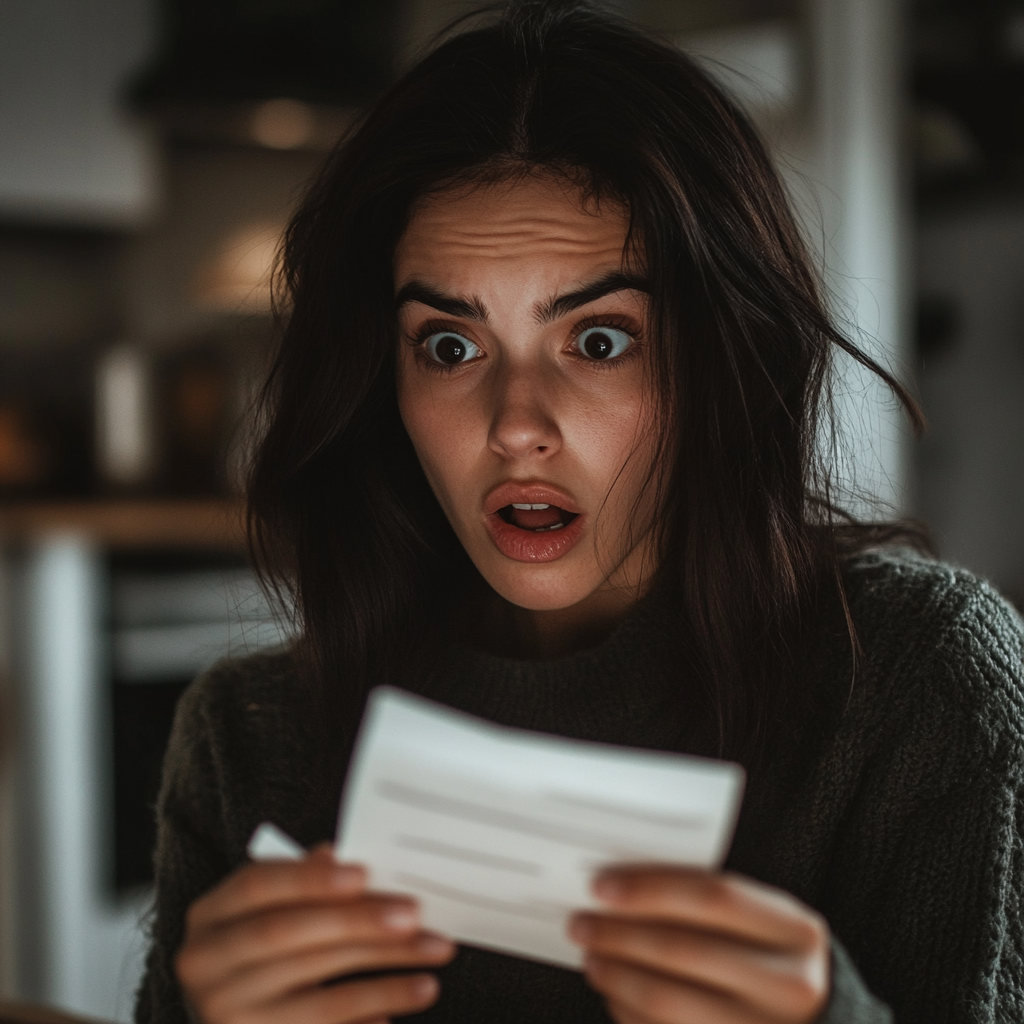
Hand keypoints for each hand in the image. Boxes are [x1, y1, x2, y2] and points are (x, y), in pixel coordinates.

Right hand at [177, 845, 455, 1023]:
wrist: (239, 1015)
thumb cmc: (265, 949)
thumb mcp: (273, 910)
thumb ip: (306, 882)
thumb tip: (343, 857)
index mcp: (211, 916)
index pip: (257, 885)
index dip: (310, 879)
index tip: (364, 873)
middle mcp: (208, 965)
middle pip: (288, 935)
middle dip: (357, 922)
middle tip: (413, 914)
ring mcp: (228, 1013)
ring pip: (314, 988)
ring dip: (383, 971)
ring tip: (431, 953)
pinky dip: (371, 1010)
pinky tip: (408, 994)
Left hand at [569, 867, 828, 1023]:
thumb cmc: (775, 964)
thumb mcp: (763, 925)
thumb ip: (707, 904)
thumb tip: (624, 888)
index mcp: (795, 931)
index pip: (712, 896)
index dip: (650, 888)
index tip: (602, 886)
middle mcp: (789, 984)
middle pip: (683, 950)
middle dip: (619, 935)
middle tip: (582, 924)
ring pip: (668, 1001)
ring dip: (617, 977)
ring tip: (593, 959)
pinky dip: (630, 1013)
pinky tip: (615, 996)